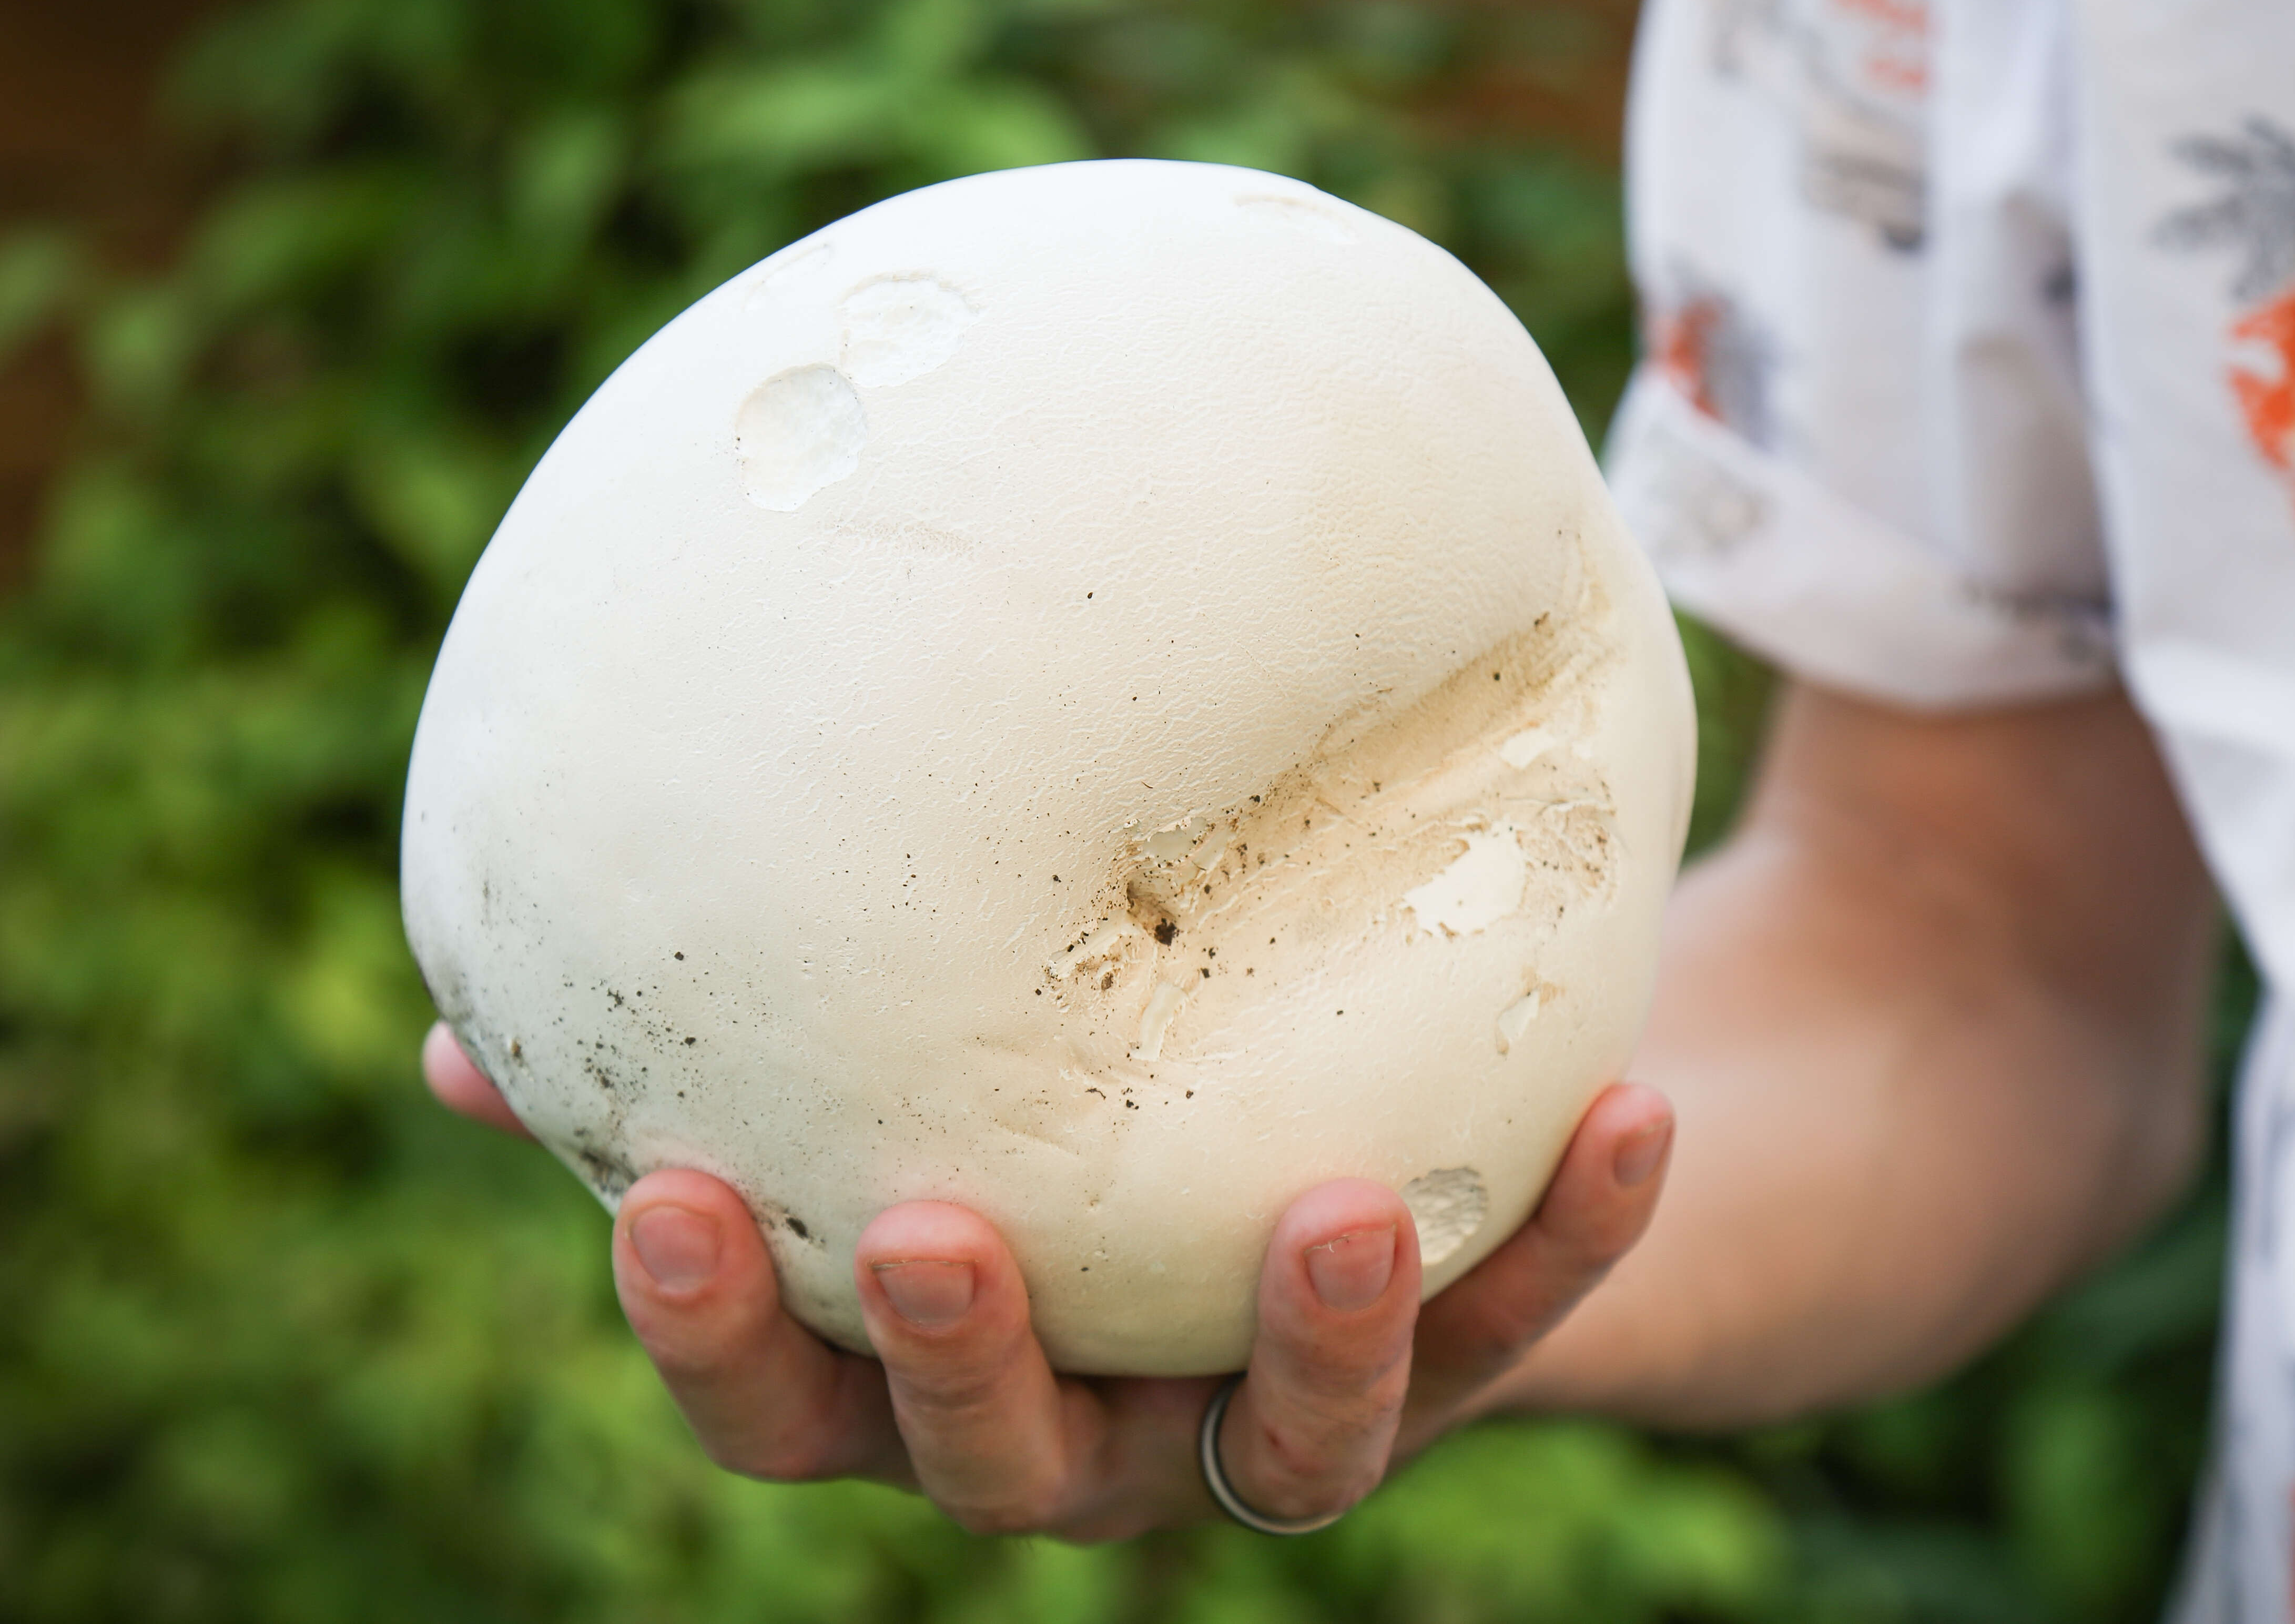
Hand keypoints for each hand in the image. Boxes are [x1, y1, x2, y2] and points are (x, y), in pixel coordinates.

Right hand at [422, 1022, 1672, 1537]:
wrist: (1355, 1156)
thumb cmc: (1070, 1109)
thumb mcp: (912, 1078)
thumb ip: (742, 1055)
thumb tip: (455, 1029)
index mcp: (942, 1375)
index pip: (783, 1405)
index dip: (711, 1331)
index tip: (656, 1194)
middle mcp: (1103, 1438)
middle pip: (1010, 1472)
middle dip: (963, 1370)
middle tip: (932, 1233)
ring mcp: (1280, 1423)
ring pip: (1290, 1463)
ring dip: (1311, 1346)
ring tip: (1340, 1215)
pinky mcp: (1461, 1366)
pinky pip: (1524, 1326)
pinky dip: (1573, 1233)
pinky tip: (1632, 1108)